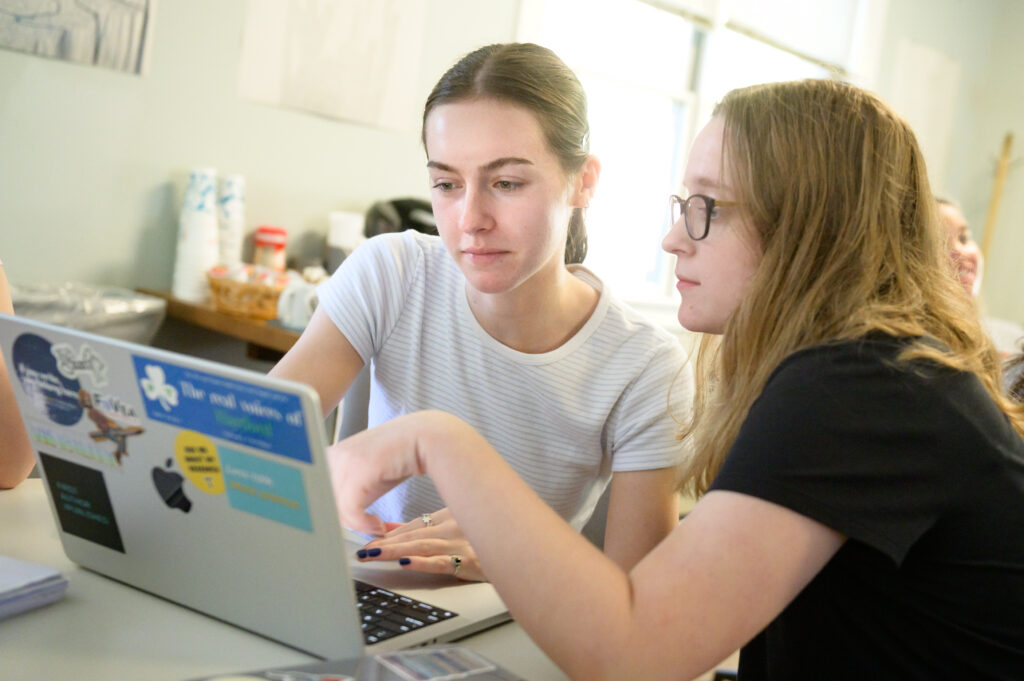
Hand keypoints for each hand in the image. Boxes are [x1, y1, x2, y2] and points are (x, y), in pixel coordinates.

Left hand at [329, 412, 435, 535]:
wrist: (425, 438)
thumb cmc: (397, 457)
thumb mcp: (365, 474)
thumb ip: (346, 491)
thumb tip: (335, 520)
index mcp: (328, 455)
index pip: (314, 495)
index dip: (327, 515)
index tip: (340, 530)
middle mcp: (332, 455)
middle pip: (323, 504)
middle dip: (343, 523)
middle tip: (363, 530)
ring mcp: (346, 460)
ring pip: (336, 510)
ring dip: (357, 525)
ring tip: (375, 527)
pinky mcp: (361, 470)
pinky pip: (352, 511)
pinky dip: (365, 524)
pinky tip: (379, 525)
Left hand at [355, 508, 484, 581]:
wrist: (526, 548)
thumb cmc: (492, 537)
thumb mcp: (459, 525)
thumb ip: (426, 527)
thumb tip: (392, 529)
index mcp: (451, 515)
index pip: (415, 525)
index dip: (390, 534)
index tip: (370, 541)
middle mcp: (455, 526)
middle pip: (414, 535)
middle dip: (385, 543)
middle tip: (362, 551)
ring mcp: (463, 543)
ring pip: (422, 546)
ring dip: (395, 551)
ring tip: (373, 555)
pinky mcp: (472, 562)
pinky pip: (443, 562)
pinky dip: (423, 562)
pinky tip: (406, 563)